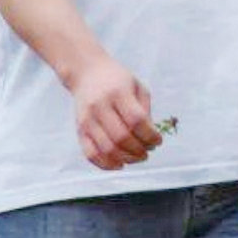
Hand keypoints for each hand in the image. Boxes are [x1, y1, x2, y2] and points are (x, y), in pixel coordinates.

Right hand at [65, 54, 161, 170]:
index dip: (150, 135)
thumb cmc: (117, 80)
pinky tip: (119, 164)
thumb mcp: (137, 87)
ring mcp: (87, 120)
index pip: (136, 120)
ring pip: (106, 149)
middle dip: (139, 150)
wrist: (86, 73)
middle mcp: (100, 107)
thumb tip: (150, 137)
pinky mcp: (79, 130)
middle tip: (148, 151)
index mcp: (118, 93)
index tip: (158, 141)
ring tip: (137, 157)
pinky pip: (90, 153)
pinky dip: (106, 164)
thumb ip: (145, 111)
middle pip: (121, 137)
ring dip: (126, 159)